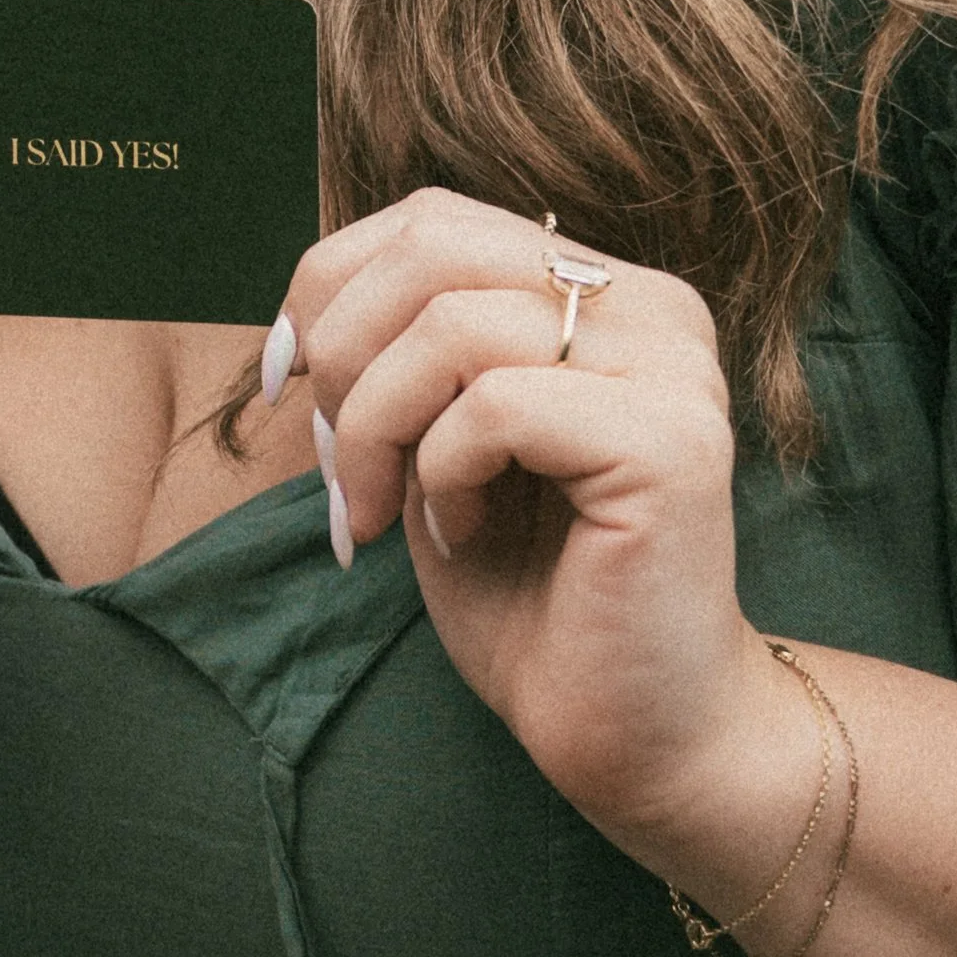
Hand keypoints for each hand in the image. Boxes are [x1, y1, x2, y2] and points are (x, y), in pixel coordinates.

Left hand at [279, 187, 784, 859]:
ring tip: (385, 510)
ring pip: (452, 324)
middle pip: (435, 245)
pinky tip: (461, 534)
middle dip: (344, 352)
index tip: (284, 381)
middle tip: (337, 462)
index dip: (329, 286)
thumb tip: (301, 303)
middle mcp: (652, 307)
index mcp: (601, 291)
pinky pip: (496, 406)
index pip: (434, 218)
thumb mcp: (435, 446)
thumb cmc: (530, 596)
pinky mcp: (670, 443)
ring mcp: (672, 369)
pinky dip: (440, 473)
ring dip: (378, 427)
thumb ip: (398, 356)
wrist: (636, 737)